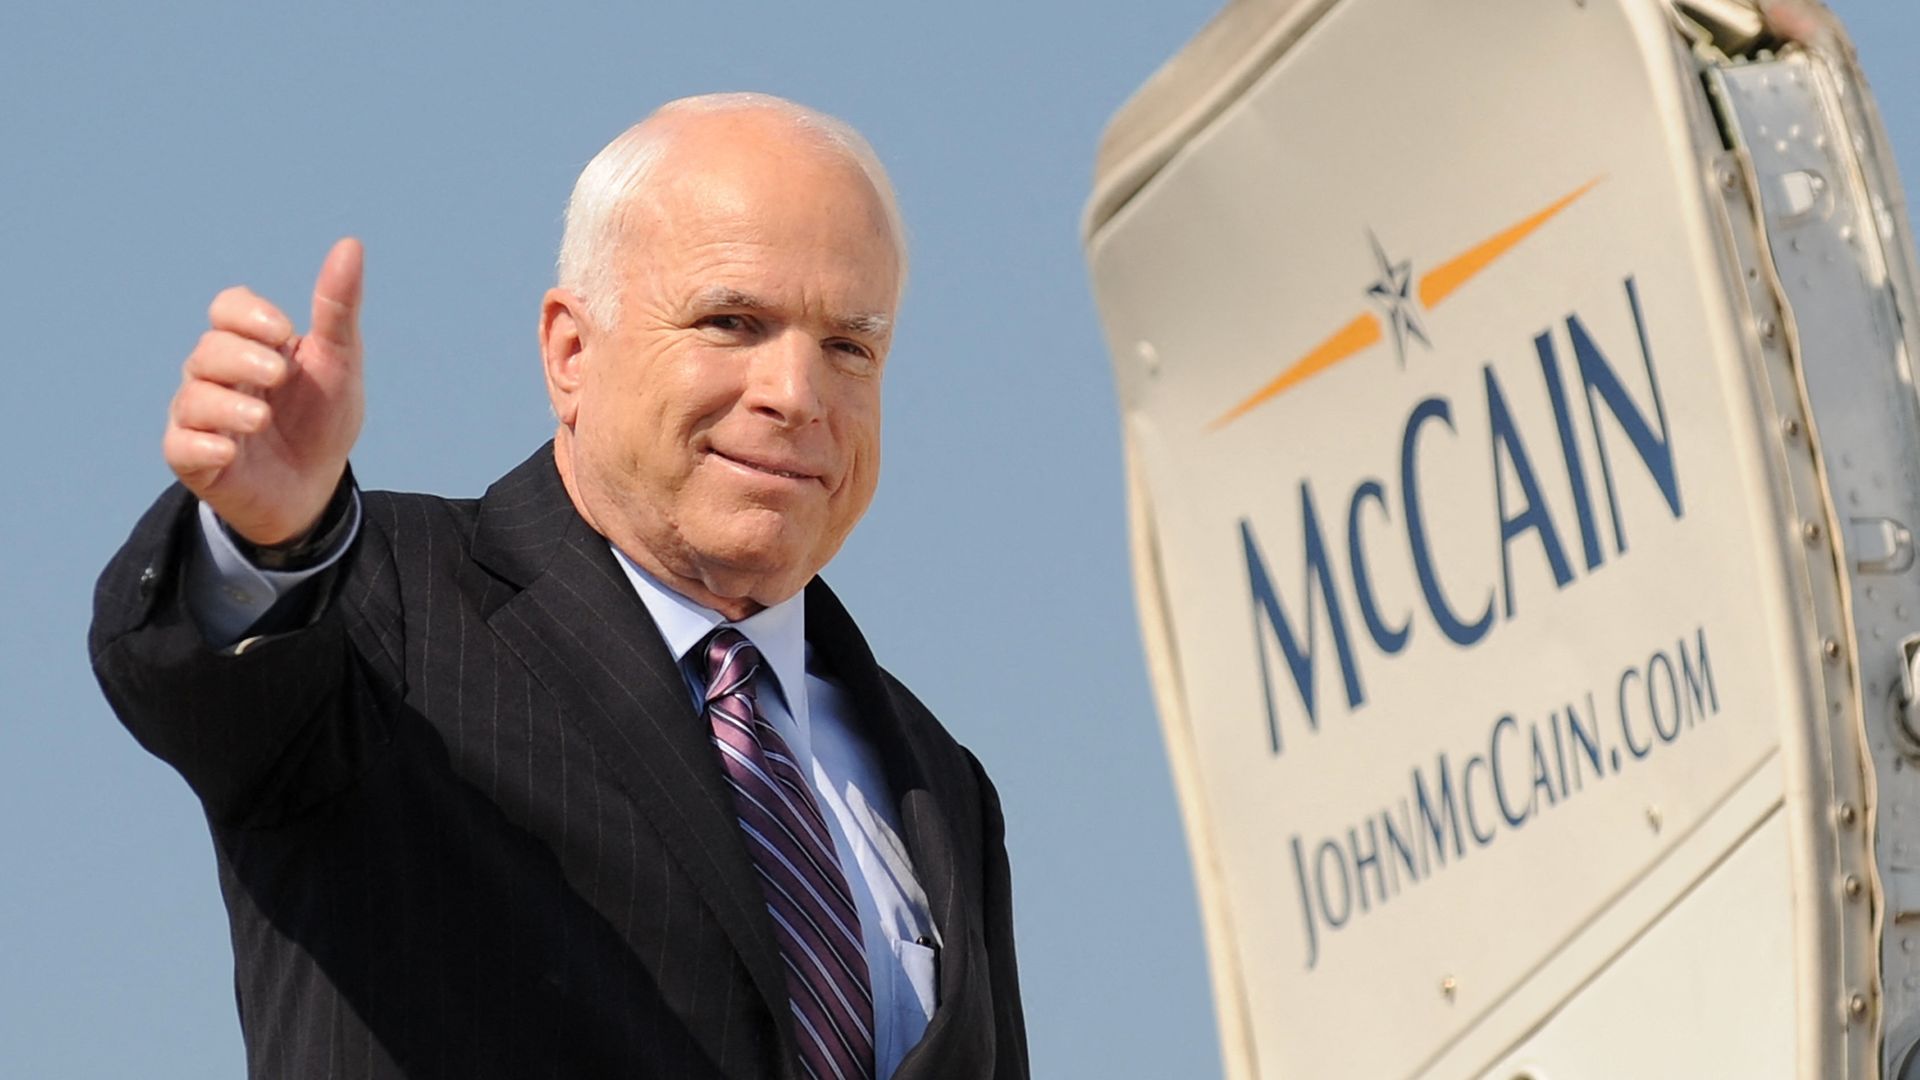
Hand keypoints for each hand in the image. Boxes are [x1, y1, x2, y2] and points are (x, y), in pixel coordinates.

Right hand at [164, 238, 365, 545]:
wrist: (316, 489)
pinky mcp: (192, 458)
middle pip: (209, 349)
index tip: (284, 333)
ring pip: (193, 396)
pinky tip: (230, 450)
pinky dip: (204, 444)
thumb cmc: (321, 420)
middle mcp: (216, 375)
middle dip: (242, 358)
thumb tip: (351, 243)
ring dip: (227, 404)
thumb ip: (338, 308)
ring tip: (262, 419)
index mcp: (250, 346)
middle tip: (280, 374)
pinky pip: (181, 444)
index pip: (228, 308)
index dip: (248, 315)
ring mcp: (200, 417)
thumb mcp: (339, 364)